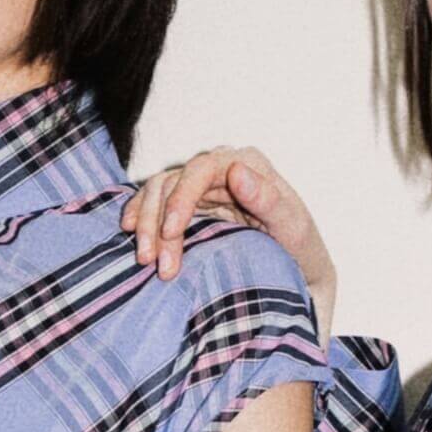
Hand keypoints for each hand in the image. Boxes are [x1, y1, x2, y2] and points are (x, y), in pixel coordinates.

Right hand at [121, 147, 337, 340]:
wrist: (297, 268)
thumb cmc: (300, 246)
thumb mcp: (292, 226)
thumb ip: (267, 199)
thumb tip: (236, 171)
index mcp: (248, 164)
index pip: (201, 170)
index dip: (179, 199)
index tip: (170, 233)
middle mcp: (221, 168)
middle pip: (173, 182)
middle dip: (157, 221)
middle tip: (152, 262)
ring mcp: (203, 185)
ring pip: (159, 191)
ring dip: (146, 224)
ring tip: (143, 259)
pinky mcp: (190, 203)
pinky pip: (155, 200)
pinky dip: (140, 215)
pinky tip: (131, 233)